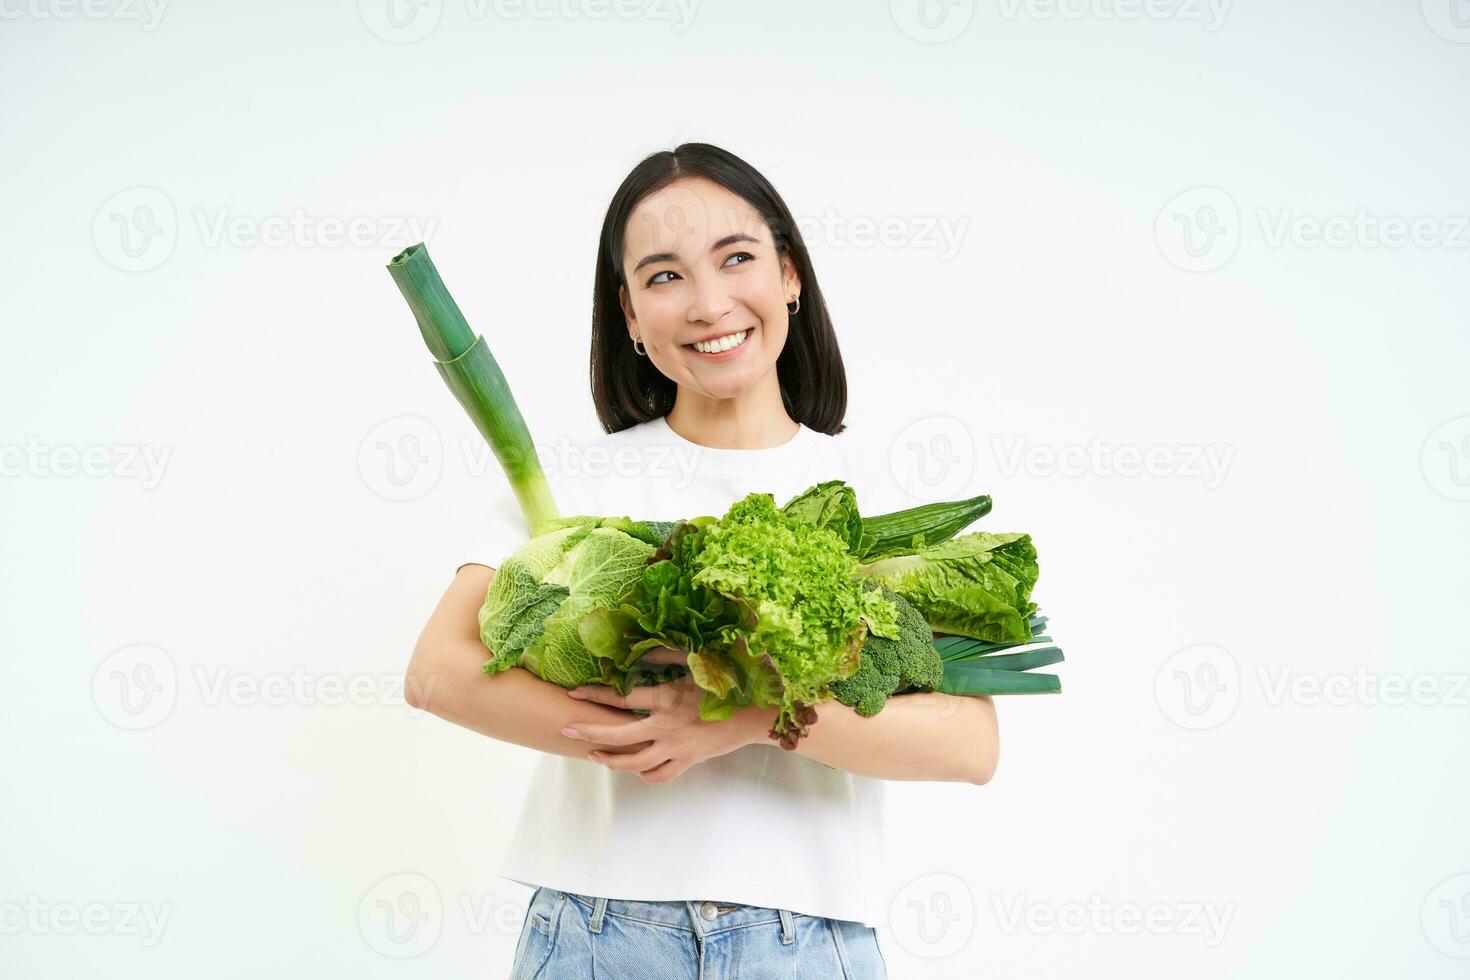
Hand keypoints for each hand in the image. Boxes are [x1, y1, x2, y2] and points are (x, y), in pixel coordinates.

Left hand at [562, 648, 763, 783]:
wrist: (757, 714)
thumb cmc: (728, 682)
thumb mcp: (697, 662)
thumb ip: (666, 655)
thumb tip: (640, 649)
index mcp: (667, 699)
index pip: (623, 698)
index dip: (596, 695)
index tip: (573, 694)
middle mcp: (667, 727)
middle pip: (619, 735)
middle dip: (590, 732)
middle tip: (567, 731)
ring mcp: (677, 747)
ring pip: (635, 763)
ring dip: (611, 760)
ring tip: (594, 756)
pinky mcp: (688, 761)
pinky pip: (660, 775)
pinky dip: (644, 774)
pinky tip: (633, 769)